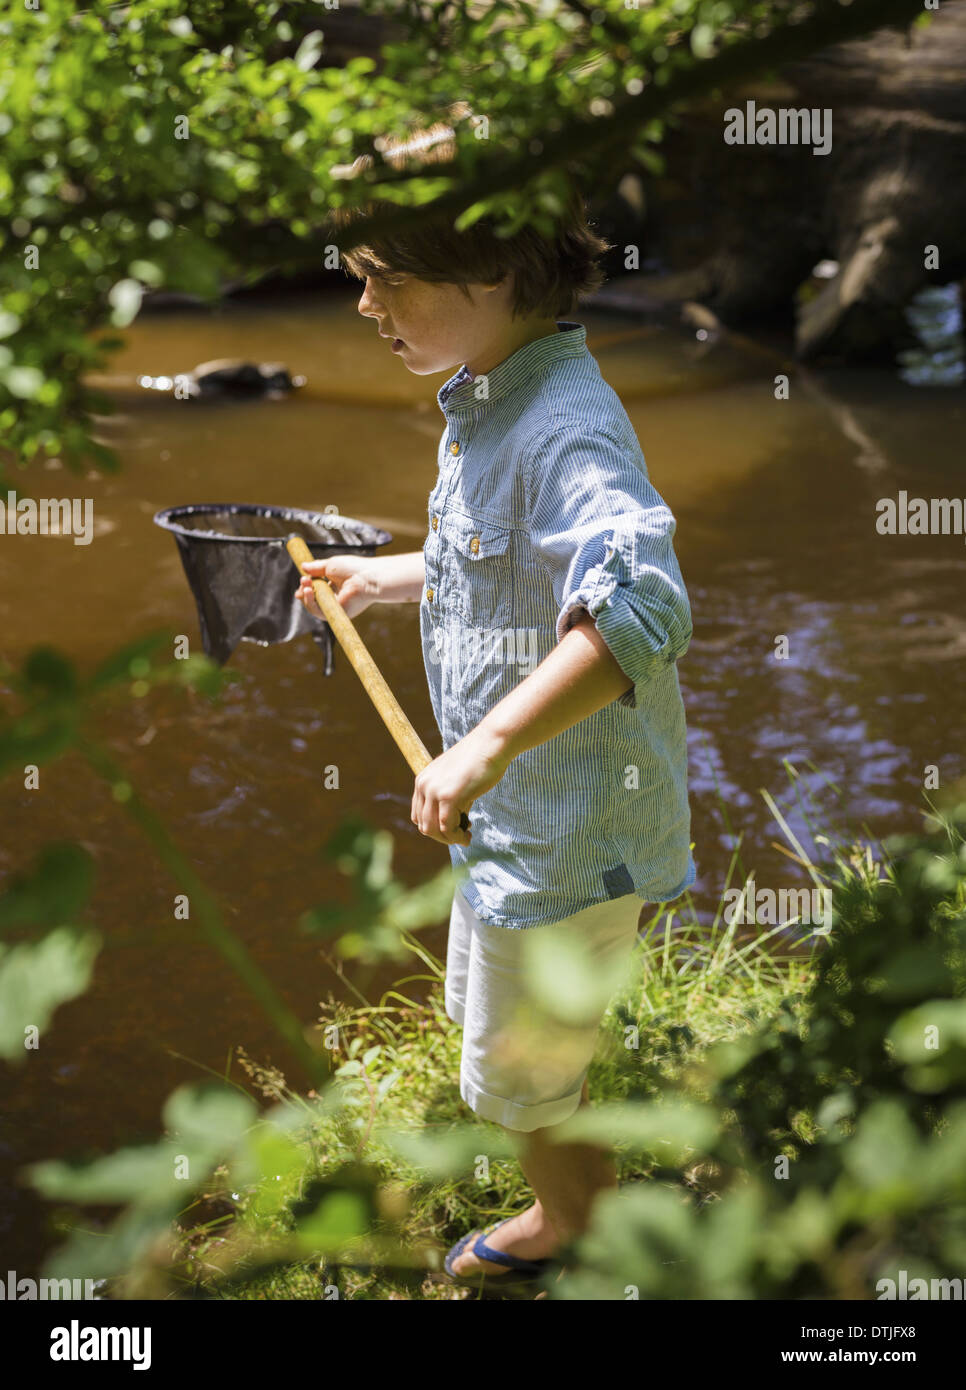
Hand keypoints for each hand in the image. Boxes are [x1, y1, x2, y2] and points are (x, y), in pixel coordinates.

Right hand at [295, 556, 380, 619]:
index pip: (317, 588)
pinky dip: (310, 603)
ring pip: (315, 606)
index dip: (307, 585)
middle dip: (305, 589)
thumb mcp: (330, 565)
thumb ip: (316, 567)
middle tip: (303, 580)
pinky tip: (308, 592)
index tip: (302, 579)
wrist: (366, 577)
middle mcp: (337, 597)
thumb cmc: (353, 569)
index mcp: (336, 585)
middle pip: (314, 598)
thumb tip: (303, 566)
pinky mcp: (338, 613)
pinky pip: (319, 612)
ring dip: (306, 596)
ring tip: (306, 584)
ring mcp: (337, 606)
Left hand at [411, 726, 510, 845]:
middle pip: (424, 825)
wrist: (492, 744)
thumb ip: (449, 798)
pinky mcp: (448, 797)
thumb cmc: (480, 761)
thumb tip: (452, 826)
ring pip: (432, 830)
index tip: (454, 827)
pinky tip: (468, 836)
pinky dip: (457, 837)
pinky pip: (447, 828)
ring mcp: (434, 791)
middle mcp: (424, 785)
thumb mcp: (456, 780)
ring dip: (449, 839)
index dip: (435, 827)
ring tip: (465, 838)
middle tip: (461, 835)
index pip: (419, 815)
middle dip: (442, 836)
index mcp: (422, 780)